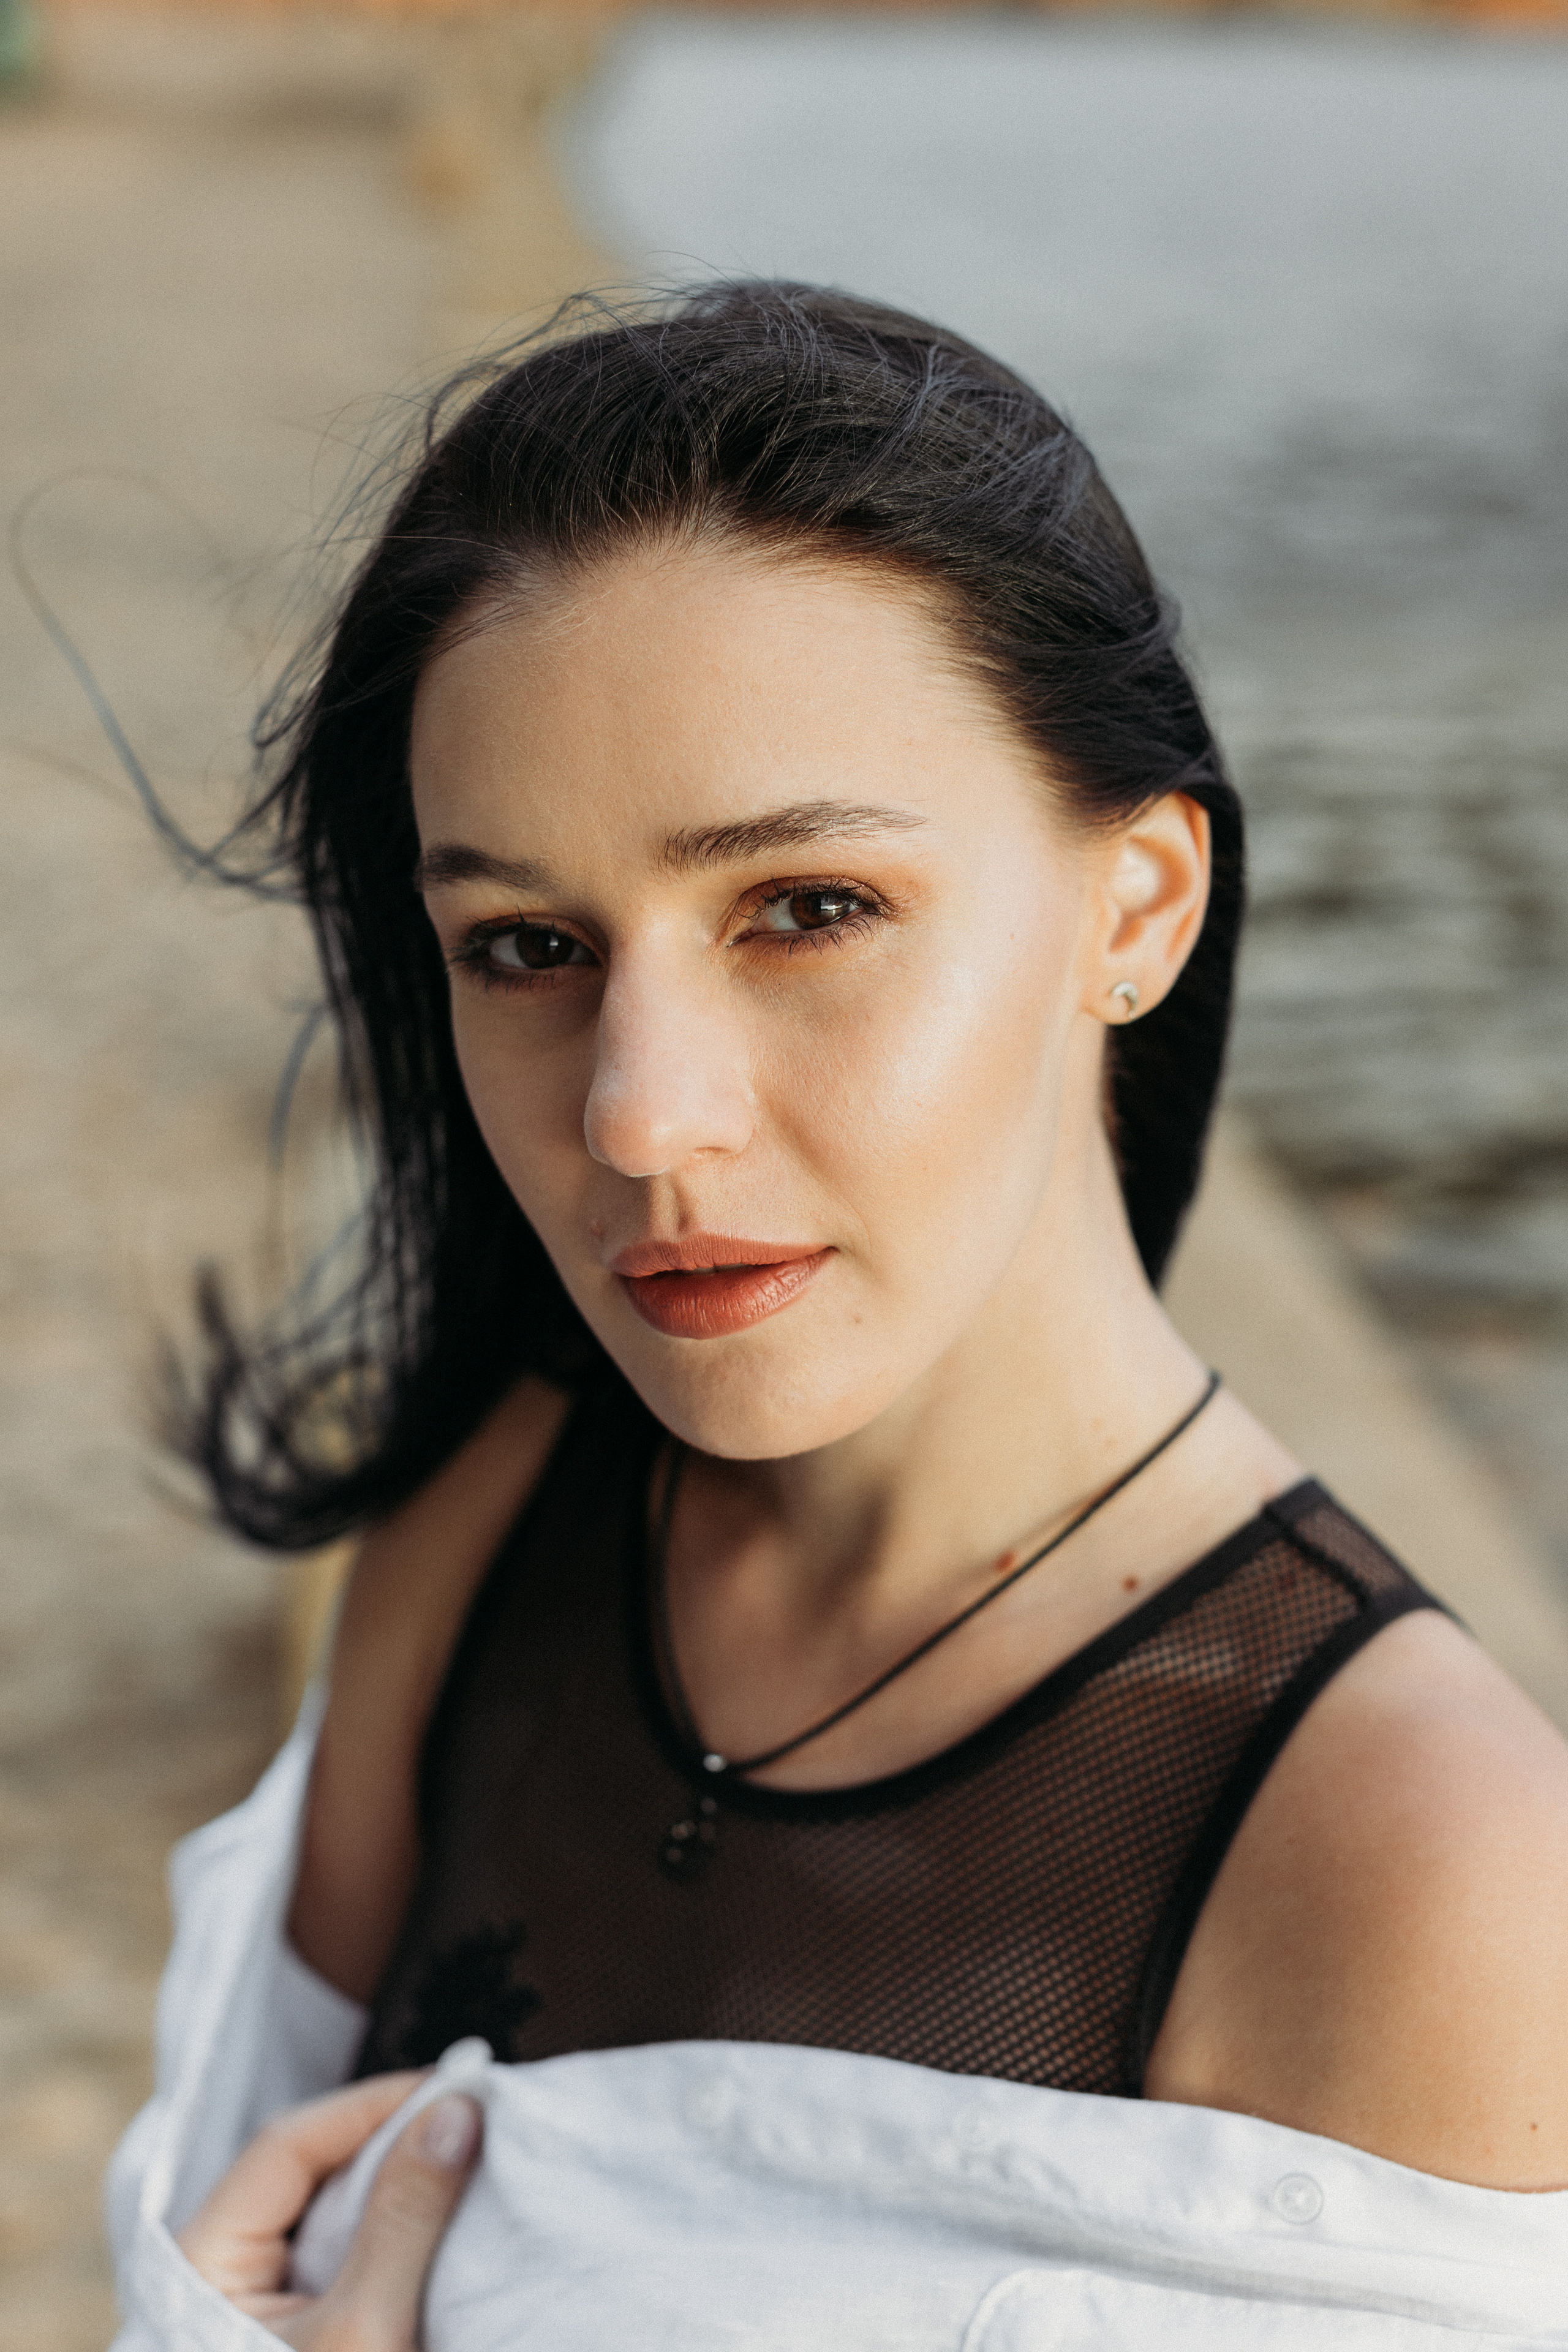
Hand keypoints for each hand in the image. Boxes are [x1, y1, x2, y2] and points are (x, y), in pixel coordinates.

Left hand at [176, 2073, 481, 2347]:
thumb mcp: (363, 2330)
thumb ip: (404, 2219)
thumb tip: (457, 2110)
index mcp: (200, 2259)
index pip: (287, 2142)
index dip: (372, 2104)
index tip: (455, 2087)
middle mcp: (216, 2265)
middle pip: (307, 2164)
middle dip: (389, 2132)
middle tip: (469, 2111)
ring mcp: (252, 2292)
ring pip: (327, 2202)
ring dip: (395, 2176)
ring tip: (462, 2149)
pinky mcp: (291, 2317)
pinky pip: (339, 2245)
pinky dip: (390, 2222)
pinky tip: (436, 2210)